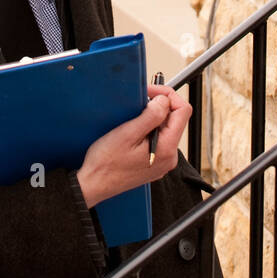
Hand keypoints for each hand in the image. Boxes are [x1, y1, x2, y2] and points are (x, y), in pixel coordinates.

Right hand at [76, 83, 191, 209]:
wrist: (94, 185)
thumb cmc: (106, 163)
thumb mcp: (127, 133)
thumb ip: (151, 116)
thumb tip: (165, 100)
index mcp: (167, 149)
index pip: (183, 111)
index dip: (168, 95)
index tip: (151, 92)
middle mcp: (169, 157)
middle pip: (175, 119)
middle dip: (159, 106)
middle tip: (139, 101)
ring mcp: (163, 161)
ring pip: (166, 128)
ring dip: (152, 117)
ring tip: (133, 118)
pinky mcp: (155, 163)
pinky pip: (159, 139)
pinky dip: (149, 129)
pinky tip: (133, 131)